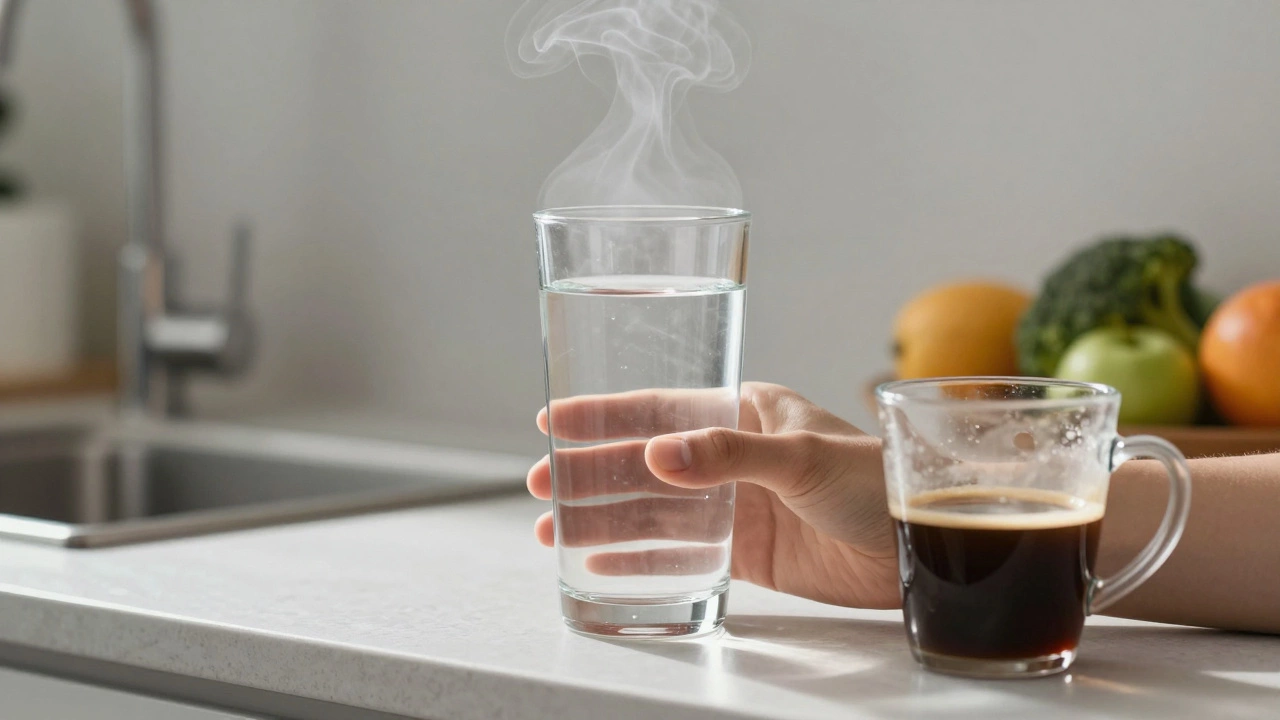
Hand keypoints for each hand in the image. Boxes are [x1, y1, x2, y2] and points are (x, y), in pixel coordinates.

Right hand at [527, 382, 900, 608]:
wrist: (919, 543)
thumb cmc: (875, 480)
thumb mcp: (802, 457)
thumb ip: (730, 455)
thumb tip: (658, 455)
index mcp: (744, 411)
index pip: (660, 408)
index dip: (604, 415)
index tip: (553, 421)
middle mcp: (731, 455)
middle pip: (644, 462)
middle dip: (590, 472)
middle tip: (540, 484)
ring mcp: (733, 505)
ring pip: (653, 510)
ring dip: (602, 517)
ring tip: (551, 529)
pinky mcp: (743, 552)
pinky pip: (678, 553)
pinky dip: (638, 558)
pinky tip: (599, 562)